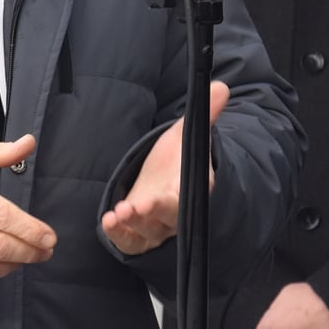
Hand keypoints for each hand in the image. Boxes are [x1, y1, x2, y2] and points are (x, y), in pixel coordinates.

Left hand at [101, 80, 228, 254]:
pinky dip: (119, 235)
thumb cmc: (176, 161)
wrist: (162, 183)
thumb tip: (220, 86)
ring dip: (132, 225)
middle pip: (166, 218)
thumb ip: (203, 115)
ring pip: (147, 232)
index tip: (159, 197)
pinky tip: (108, 222)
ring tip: (118, 214)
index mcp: (190, 190)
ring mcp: (155, 226)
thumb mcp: (186, 136)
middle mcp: (174, 212)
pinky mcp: (137, 234)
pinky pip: (130, 241)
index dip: (171, 201)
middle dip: (151, 214)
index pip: (185, 199)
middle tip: (136, 207)